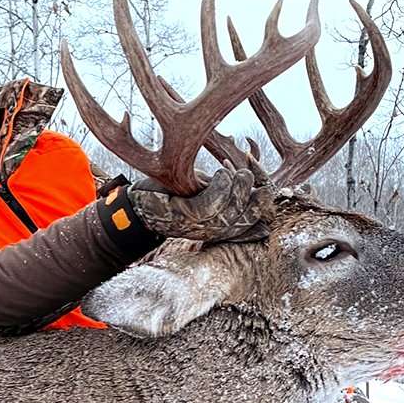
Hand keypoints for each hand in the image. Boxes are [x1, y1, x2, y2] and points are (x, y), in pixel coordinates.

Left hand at [126, 162, 270, 242]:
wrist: (138, 204)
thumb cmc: (174, 196)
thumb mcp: (207, 192)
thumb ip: (229, 191)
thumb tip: (261, 184)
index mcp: (222, 228)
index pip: (255, 221)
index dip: (265, 202)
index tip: (265, 182)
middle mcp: (212, 231)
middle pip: (246, 218)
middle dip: (254, 196)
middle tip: (249, 174)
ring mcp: (198, 226)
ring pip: (230, 211)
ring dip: (238, 188)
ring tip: (238, 171)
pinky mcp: (184, 216)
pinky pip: (210, 203)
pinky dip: (220, 186)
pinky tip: (223, 171)